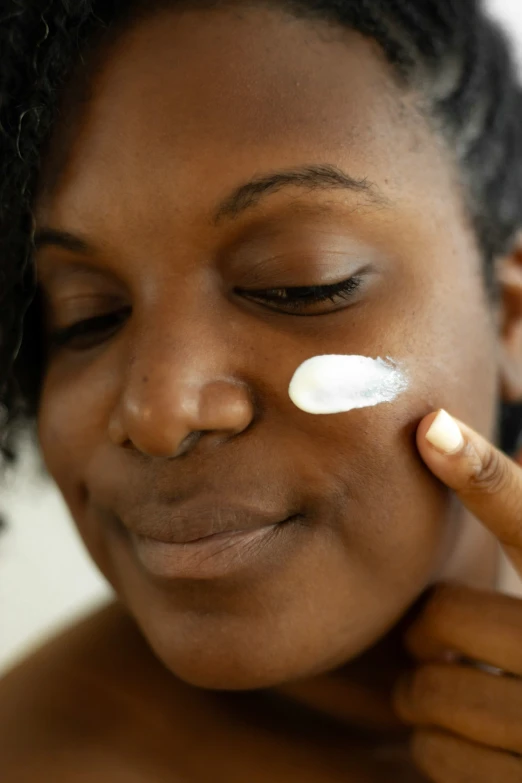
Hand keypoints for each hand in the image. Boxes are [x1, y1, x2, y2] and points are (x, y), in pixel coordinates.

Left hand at [392, 409, 521, 781]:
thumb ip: (516, 525)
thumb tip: (442, 434)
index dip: (481, 472)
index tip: (432, 427)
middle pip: (442, 619)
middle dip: (429, 631)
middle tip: (444, 638)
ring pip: (429, 693)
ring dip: (426, 692)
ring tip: (464, 686)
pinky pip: (436, 756)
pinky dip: (437, 746)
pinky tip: (475, 736)